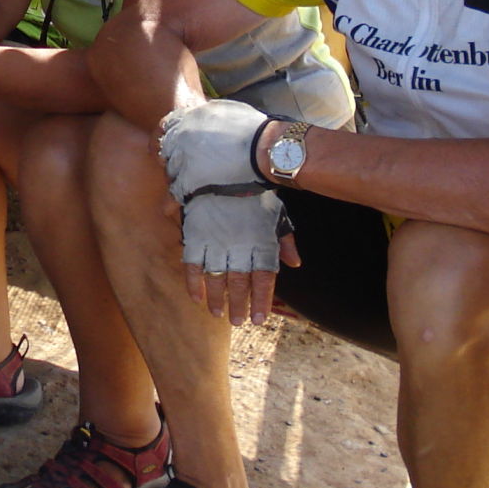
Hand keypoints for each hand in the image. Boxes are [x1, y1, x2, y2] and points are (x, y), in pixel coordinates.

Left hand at [156, 98, 271, 202]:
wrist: (267, 148)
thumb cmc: (254, 129)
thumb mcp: (227, 109)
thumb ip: (209, 113)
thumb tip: (204, 113)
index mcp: (190, 116)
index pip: (166, 126)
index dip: (166, 138)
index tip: (168, 147)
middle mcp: (182, 134)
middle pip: (166, 151)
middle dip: (172, 160)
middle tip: (183, 169)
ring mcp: (184, 156)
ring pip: (170, 171)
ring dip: (177, 178)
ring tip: (188, 185)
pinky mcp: (190, 178)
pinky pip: (176, 190)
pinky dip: (178, 197)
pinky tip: (185, 200)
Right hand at [180, 193, 300, 326]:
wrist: (232, 165)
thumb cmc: (256, 191)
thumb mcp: (277, 214)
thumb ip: (284, 241)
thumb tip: (294, 263)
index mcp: (261, 243)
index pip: (264, 279)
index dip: (261, 301)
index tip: (259, 319)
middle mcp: (240, 246)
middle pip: (240, 284)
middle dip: (239, 305)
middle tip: (237, 322)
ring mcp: (217, 242)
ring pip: (218, 279)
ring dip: (218, 299)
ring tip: (219, 314)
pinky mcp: (197, 235)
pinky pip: (194, 265)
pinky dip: (195, 283)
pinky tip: (197, 298)